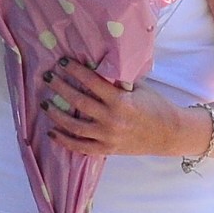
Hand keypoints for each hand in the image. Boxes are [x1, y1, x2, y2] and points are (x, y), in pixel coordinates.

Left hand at [40, 57, 176, 156]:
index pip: (92, 81)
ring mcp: (108, 137)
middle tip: (47, 77)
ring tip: (44, 103)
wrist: (169, 134)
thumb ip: (118, 80)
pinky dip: (64, 140)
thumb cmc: (155, 105)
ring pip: (74, 126)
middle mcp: (112, 119)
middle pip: (78, 101)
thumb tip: (96, 66)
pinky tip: (52, 131)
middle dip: (60, 87)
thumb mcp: (139, 87)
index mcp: (121, 100)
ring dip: (56, 114)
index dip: (75, 70)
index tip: (62, 62)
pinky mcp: (107, 150)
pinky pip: (80, 147)